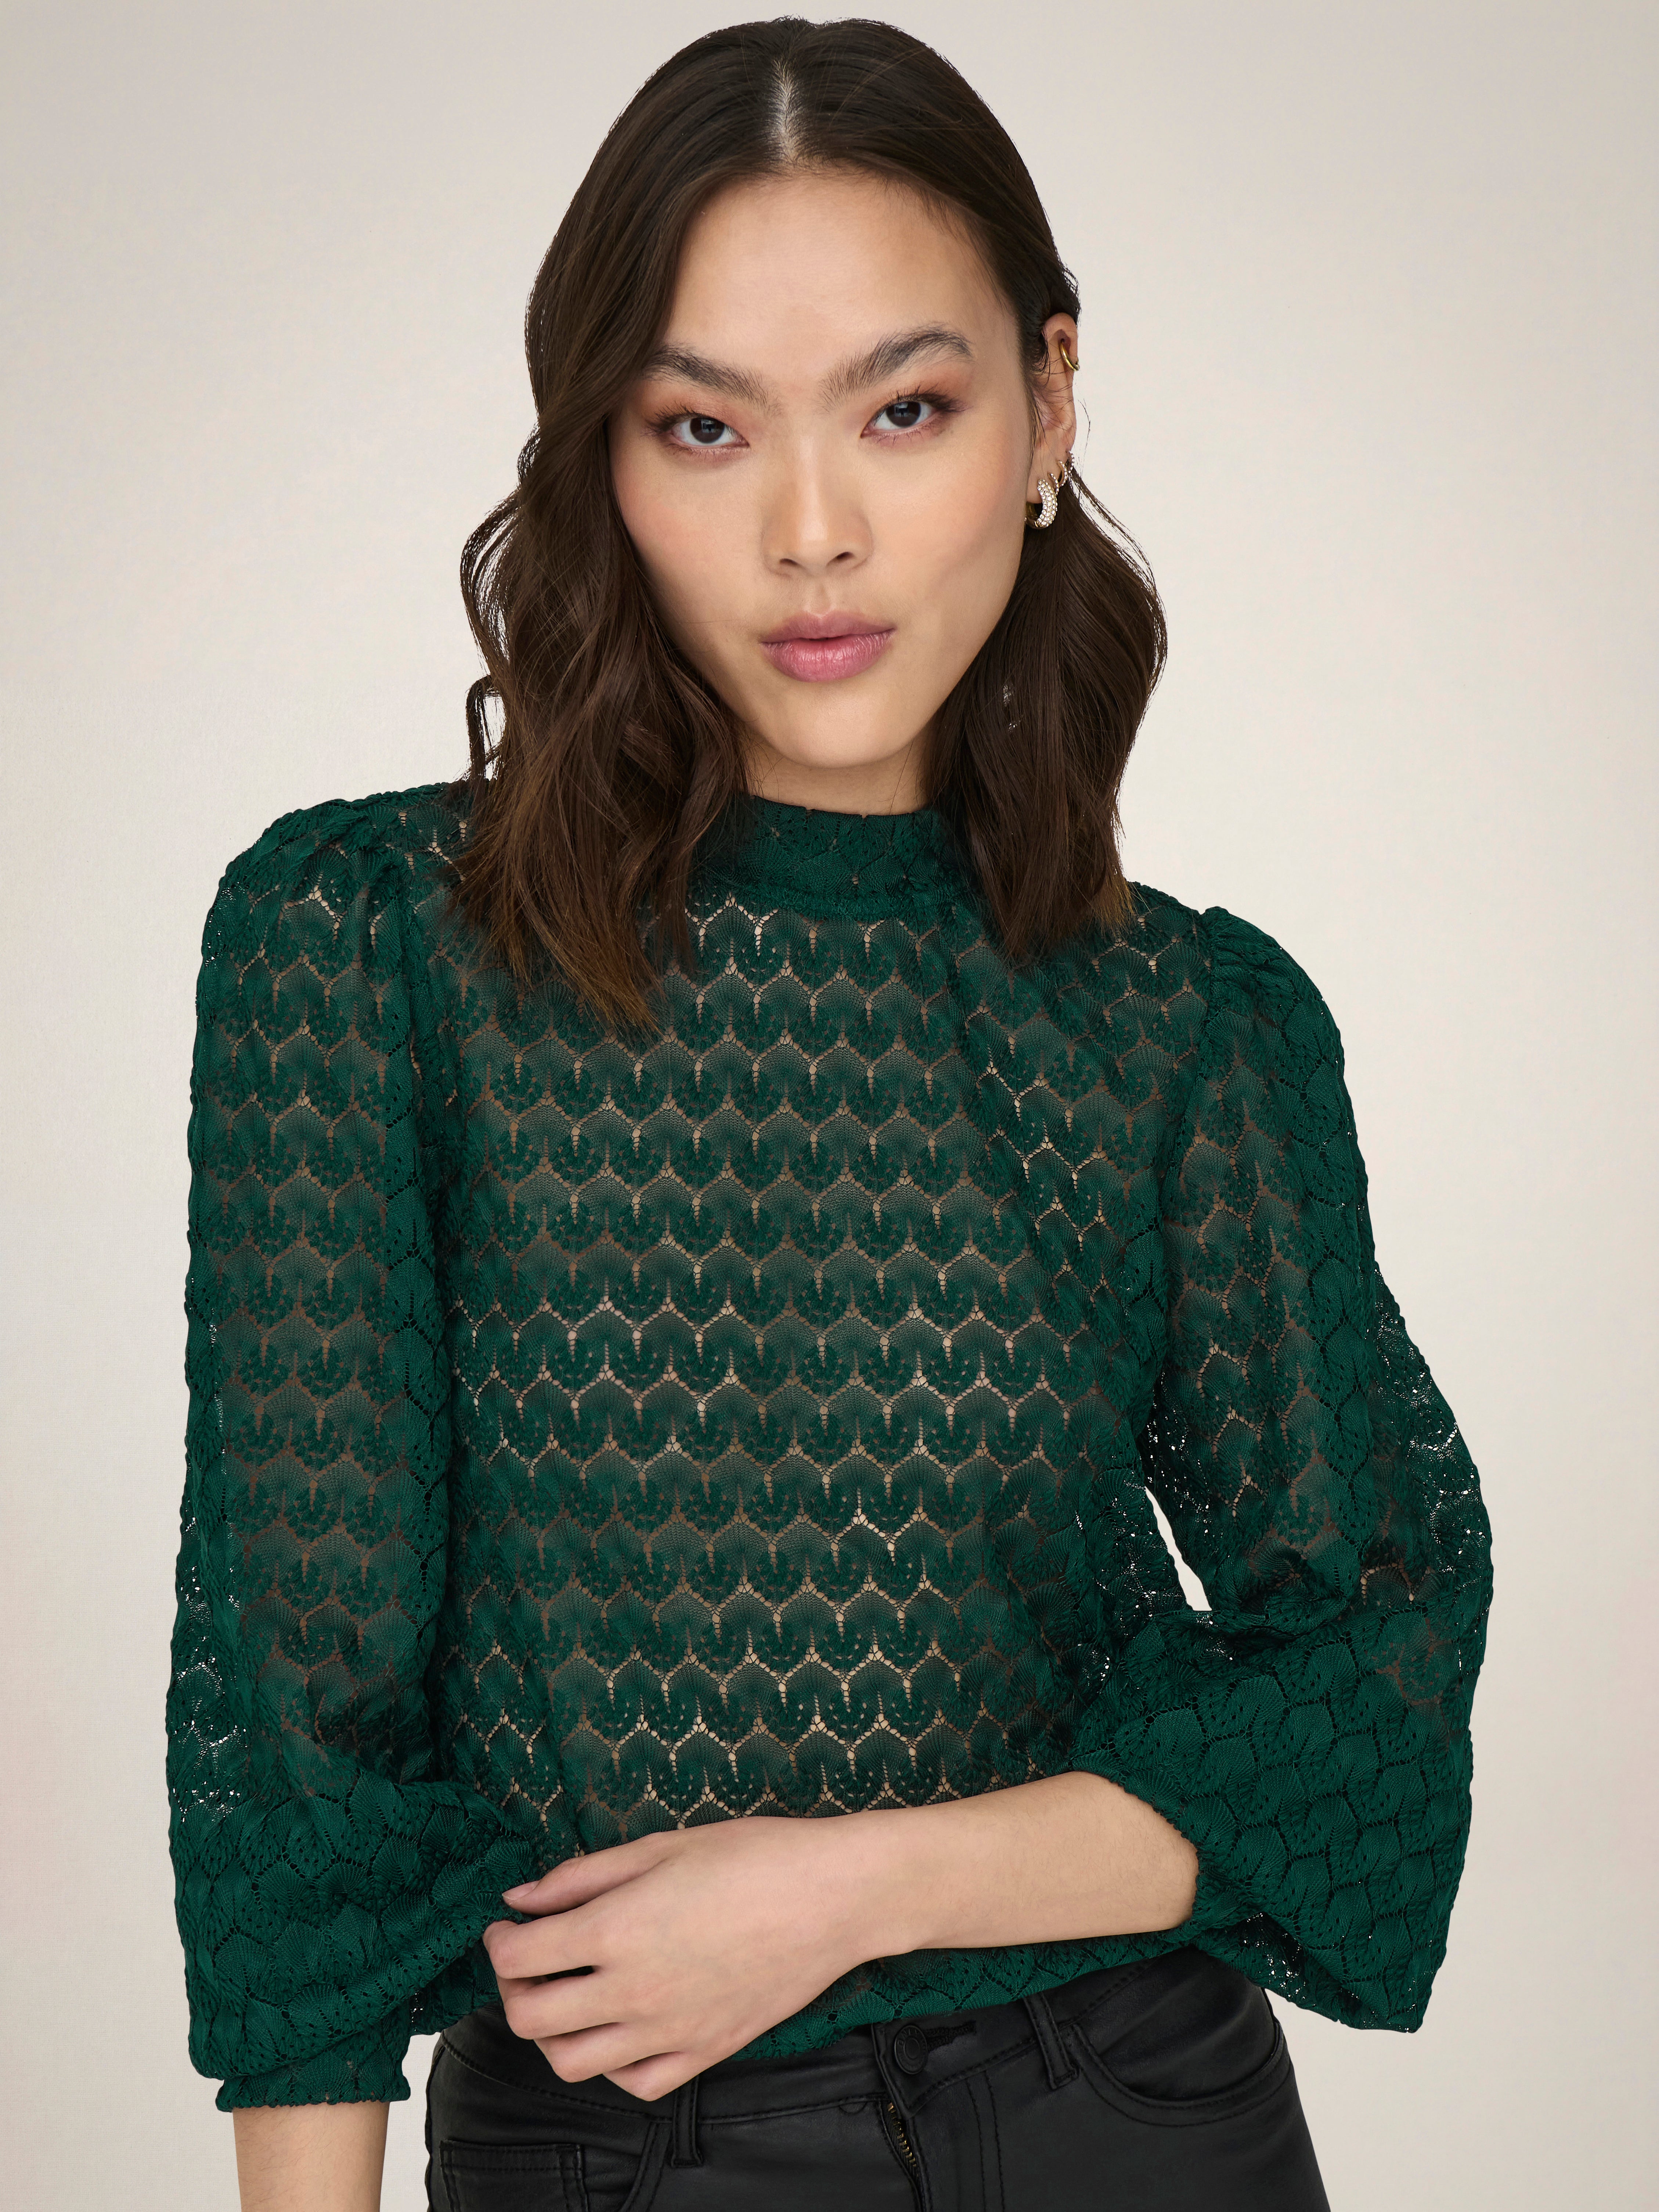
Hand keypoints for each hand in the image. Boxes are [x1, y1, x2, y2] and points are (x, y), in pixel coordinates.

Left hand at [481, 1813, 895, 2100]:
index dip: (498, 1940)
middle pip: (531, 2019)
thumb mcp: (660, 1847)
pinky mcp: (704, 2051)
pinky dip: (611, 2062)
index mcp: (619, 1930)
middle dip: (511, 1987)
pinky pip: (635, 2082)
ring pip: (571, 2062)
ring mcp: (669, 2031)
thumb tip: (521, 1898)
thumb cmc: (753, 1857)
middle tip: (526, 1958)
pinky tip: (619, 2024)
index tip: (506, 1924)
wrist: (833, 1896)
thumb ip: (581, 1876)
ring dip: (551, 2031)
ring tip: (566, 1993)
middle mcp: (634, 1991)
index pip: (521, 1956)